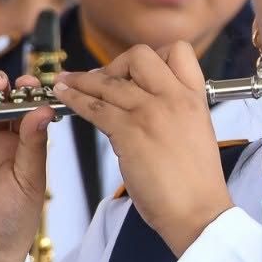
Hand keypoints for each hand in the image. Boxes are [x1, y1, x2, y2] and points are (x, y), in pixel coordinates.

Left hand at [54, 43, 231, 256]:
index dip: (154, 56)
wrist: (198, 210)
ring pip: (108, 82)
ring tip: (64, 82)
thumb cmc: (197, 181)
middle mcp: (174, 97)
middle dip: (116, 64)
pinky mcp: (129, 132)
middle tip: (104, 81)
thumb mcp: (197, 131)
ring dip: (81, 80)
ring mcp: (150, 112)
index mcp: (195, 97)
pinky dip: (74, 99)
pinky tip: (63, 97)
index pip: (178, 50)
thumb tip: (144, 102)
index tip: (137, 72)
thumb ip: (175, 110)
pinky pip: (94, 106)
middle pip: (139, 56)